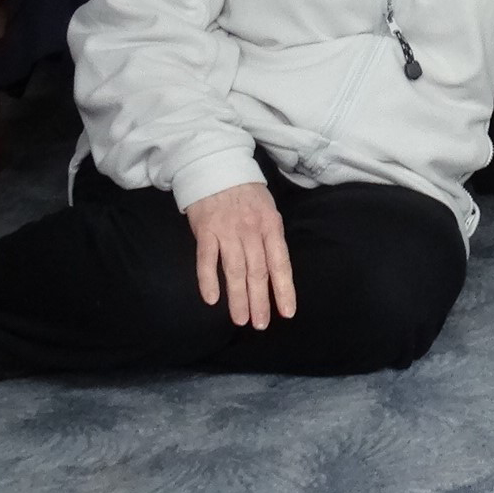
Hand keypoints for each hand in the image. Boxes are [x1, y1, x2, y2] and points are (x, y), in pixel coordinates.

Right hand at [187, 182, 295, 328]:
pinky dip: (208, 280)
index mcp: (272, 226)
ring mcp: (228, 232)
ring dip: (238, 298)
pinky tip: (212, 299)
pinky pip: (206, 260)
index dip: (284, 289)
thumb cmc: (246, 193)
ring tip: (241, 320)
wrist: (216, 167)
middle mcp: (252, 231)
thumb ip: (270, 237)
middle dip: (261, 301)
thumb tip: (275, 267)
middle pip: (258, 272)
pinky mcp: (205, 231)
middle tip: (261, 324)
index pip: (281, 263)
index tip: (288, 312)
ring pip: (235, 270)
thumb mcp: (268, 210)